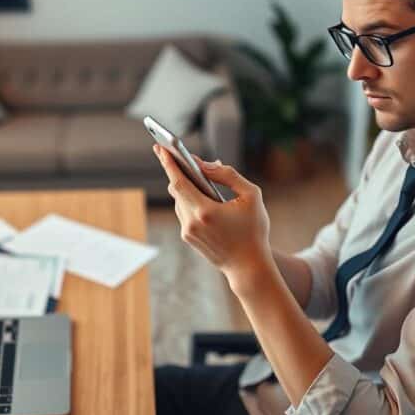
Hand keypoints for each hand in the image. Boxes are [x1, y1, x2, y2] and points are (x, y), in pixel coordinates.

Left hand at [153, 145, 272, 280]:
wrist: (249, 266)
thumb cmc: (254, 230)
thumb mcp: (251, 196)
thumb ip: (228, 176)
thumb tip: (206, 164)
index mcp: (205, 211)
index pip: (179, 182)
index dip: (169, 163)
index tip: (160, 148)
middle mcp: (191, 222)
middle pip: (176, 189)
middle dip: (174, 170)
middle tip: (170, 152)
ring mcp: (187, 232)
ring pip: (179, 201)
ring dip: (182, 185)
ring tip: (185, 169)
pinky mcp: (188, 238)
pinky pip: (184, 212)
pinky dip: (188, 199)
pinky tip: (194, 190)